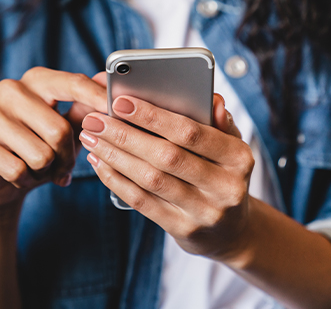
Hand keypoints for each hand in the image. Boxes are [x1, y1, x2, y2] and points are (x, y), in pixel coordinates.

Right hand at [0, 69, 106, 211]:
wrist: (1, 181)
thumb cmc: (41, 148)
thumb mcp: (69, 128)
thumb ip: (87, 108)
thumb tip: (108, 84)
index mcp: (38, 80)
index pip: (72, 83)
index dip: (97, 98)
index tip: (116, 109)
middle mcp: (11, 89)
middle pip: (59, 129)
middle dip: (67, 157)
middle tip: (63, 167)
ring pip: (39, 154)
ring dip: (45, 171)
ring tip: (38, 169)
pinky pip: (16, 169)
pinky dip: (25, 180)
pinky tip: (19, 176)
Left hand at [79, 94, 254, 260]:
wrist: (231, 231)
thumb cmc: (223, 174)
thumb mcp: (231, 147)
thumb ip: (219, 122)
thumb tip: (212, 99)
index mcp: (239, 158)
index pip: (192, 133)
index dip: (154, 116)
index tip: (121, 102)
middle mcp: (226, 187)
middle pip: (166, 156)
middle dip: (125, 135)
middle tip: (95, 120)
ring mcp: (205, 212)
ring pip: (151, 180)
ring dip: (115, 156)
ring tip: (91, 138)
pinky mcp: (183, 230)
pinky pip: (143, 202)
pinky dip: (116, 180)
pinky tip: (100, 163)